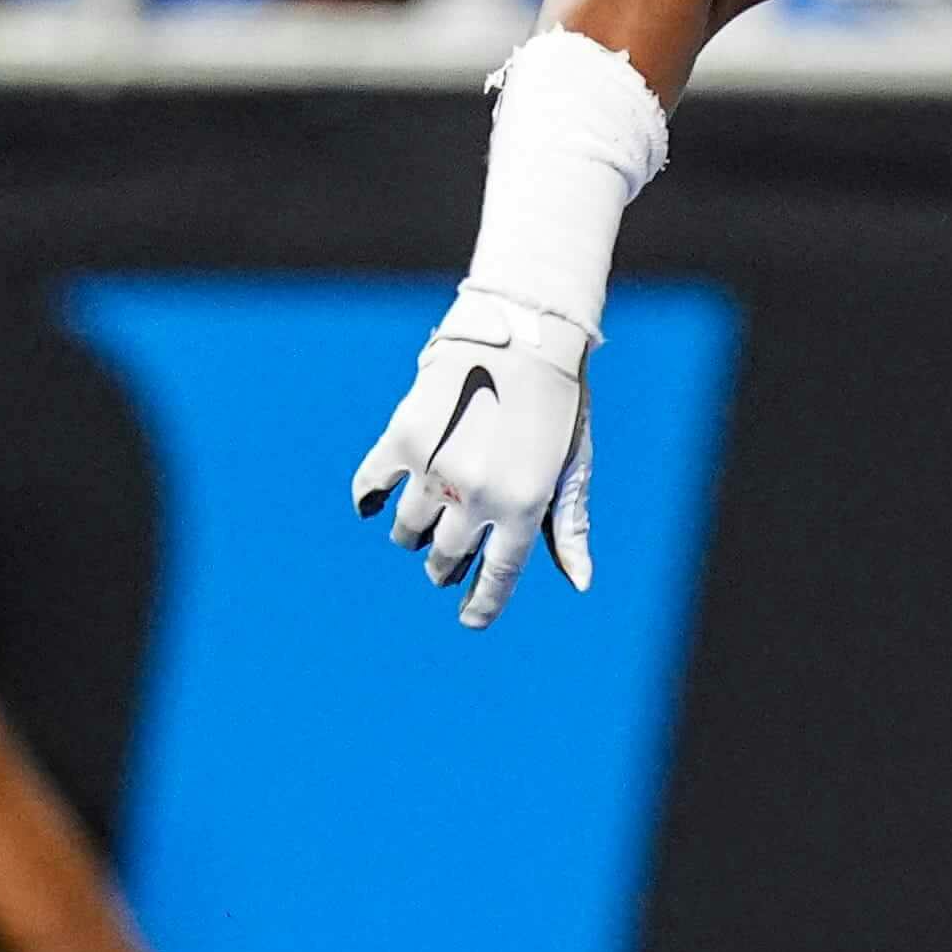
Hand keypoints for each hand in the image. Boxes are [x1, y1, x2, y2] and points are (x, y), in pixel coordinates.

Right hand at [351, 287, 592, 626]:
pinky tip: (377, 505)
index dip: (480, 606)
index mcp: (525, 506)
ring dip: (414, 534)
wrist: (522, 332)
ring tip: (426, 517)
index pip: (496, 578)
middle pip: (445, 557)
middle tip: (449, 553)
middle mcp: (477, 495)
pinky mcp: (403, 438)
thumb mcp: (573, 465)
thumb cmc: (557, 403)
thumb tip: (580, 583)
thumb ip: (569, 526)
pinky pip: (372, 487)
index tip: (469, 619)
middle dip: (445, 564)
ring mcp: (436, 468)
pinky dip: (371, 500)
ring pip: (408, 531)